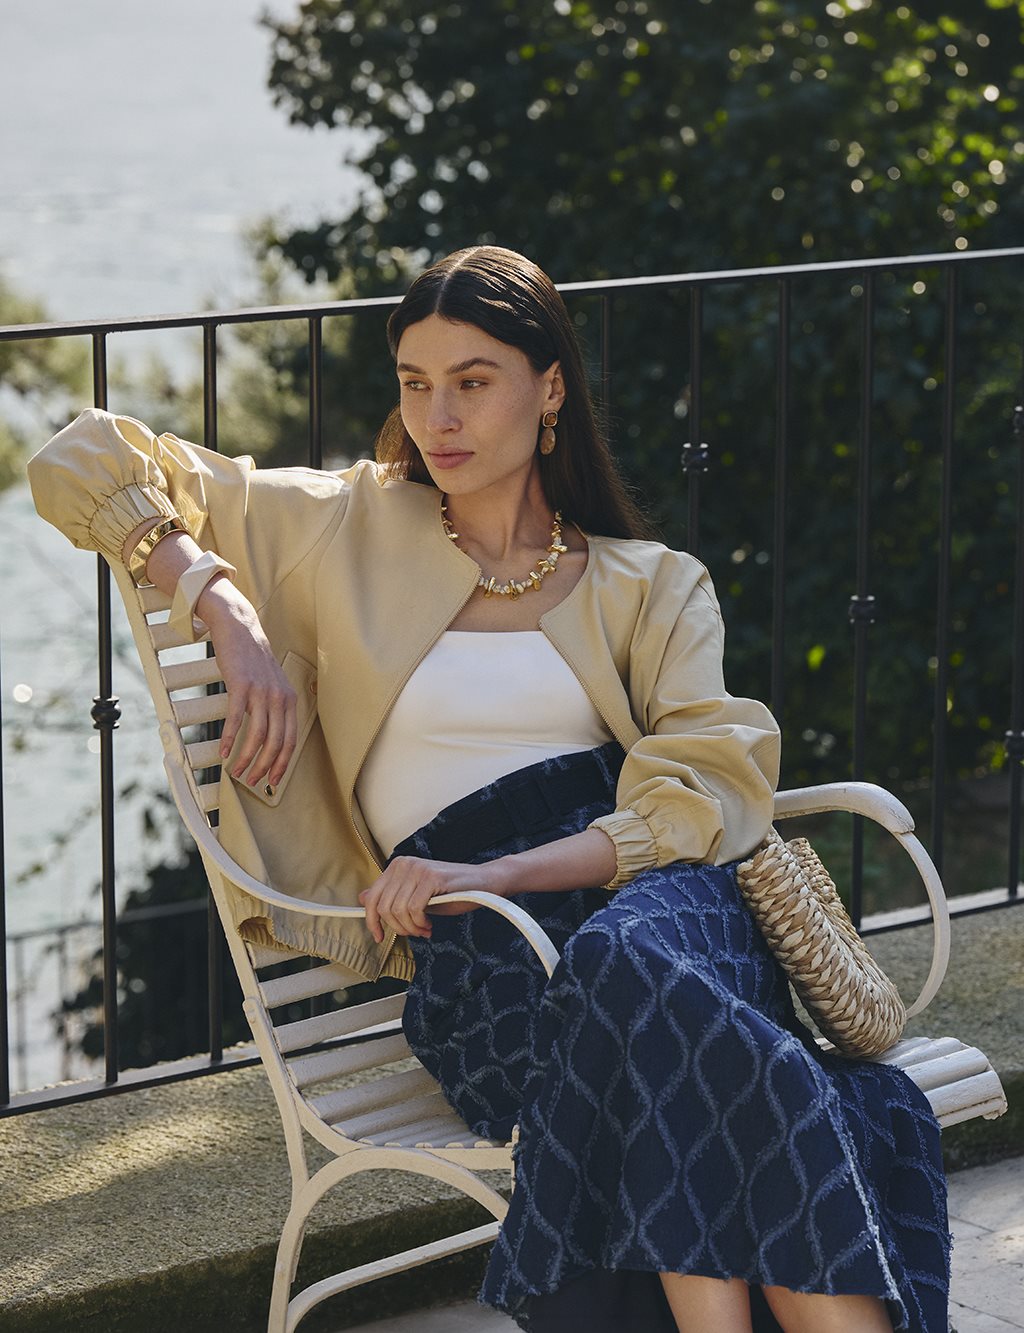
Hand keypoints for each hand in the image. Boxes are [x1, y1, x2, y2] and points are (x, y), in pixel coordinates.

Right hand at [125, 524, 298, 787]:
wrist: (239, 627)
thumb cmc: (252, 660)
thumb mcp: (271, 684)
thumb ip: (273, 708)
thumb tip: (269, 737)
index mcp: (289, 699)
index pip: (291, 740)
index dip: (283, 763)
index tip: (273, 781)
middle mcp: (279, 697)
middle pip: (276, 742)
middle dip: (265, 767)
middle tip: (252, 780)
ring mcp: (261, 691)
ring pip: (258, 735)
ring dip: (247, 758)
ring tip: (237, 771)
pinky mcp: (241, 685)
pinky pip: (237, 719)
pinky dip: (231, 739)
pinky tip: (224, 752)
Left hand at [358, 856, 507, 943]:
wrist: (483, 883)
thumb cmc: (451, 892)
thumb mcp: (415, 896)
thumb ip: (391, 896)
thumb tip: (363, 898)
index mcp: (397, 866)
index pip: (372, 897)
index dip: (372, 921)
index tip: (379, 936)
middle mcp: (404, 864)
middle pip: (384, 907)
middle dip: (397, 928)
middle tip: (414, 932)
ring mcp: (418, 869)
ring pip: (398, 910)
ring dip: (411, 928)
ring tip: (424, 928)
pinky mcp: (431, 878)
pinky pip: (414, 909)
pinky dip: (420, 923)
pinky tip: (429, 925)